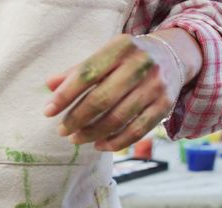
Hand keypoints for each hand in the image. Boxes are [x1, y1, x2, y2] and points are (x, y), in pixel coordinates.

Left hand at [44, 30, 201, 150]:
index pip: (87, 73)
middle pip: (102, 99)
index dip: (65, 95)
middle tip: (61, 130)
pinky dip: (115, 142)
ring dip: (92, 133)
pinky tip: (98, 145)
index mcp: (120, 48)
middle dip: (77, 118)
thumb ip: (77, 70)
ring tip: (75, 138)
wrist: (174, 56)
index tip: (48, 111)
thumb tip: (49, 84)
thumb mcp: (104, 56)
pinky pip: (137, 130)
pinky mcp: (165, 105)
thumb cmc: (126, 59)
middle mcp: (140, 64)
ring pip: (118, 118)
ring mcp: (155, 85)